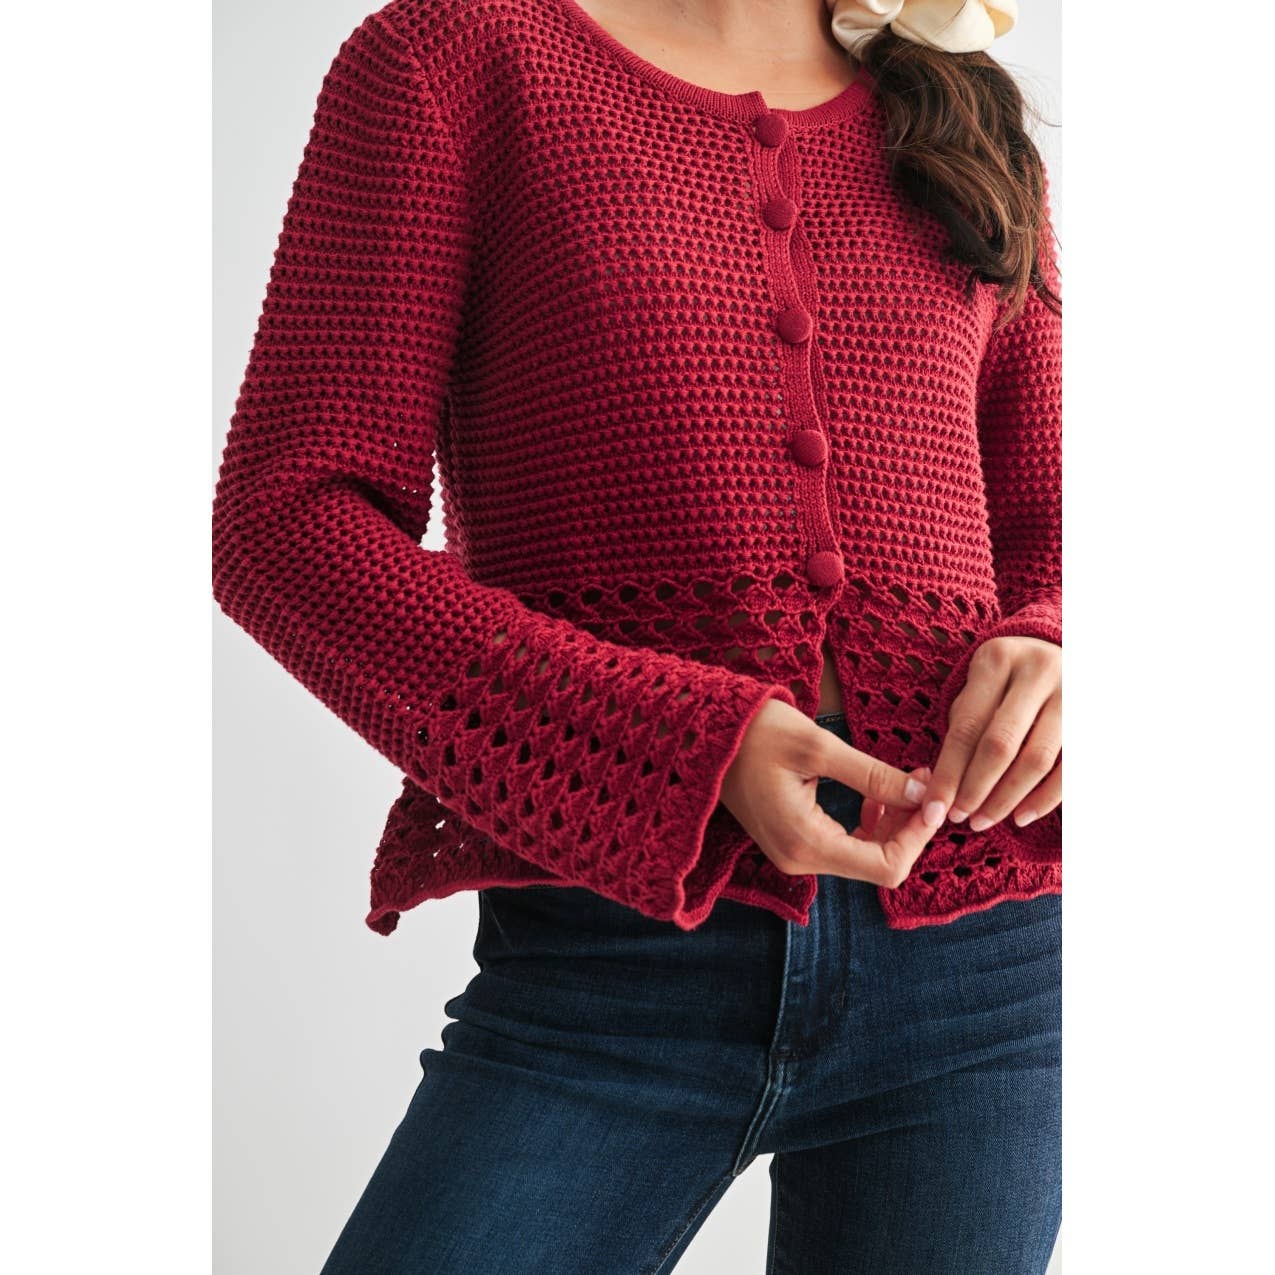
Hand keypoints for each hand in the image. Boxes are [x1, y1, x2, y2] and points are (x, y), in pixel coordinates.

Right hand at [719, 699, 946, 887]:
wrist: (702, 734)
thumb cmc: (754, 733)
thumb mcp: (818, 747)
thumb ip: (873, 775)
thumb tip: (924, 796)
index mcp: (806, 843)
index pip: (886, 866)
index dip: (918, 835)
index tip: (933, 796)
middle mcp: (800, 860)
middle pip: (879, 865)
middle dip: (909, 827)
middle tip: (922, 781)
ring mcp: (794, 854)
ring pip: (865, 857)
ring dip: (893, 824)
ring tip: (906, 782)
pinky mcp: (793, 841)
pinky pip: (846, 846)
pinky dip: (870, 825)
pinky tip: (876, 795)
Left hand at [924, 635, 1060, 831]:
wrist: (1063, 654)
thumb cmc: (1006, 681)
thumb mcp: (980, 687)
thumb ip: (964, 727)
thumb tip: (943, 789)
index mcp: (997, 658)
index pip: (966, 726)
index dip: (948, 774)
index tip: (932, 810)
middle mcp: (1038, 670)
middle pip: (1001, 744)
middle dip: (975, 789)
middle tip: (958, 819)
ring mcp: (1073, 693)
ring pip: (1036, 759)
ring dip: (1006, 799)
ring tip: (982, 821)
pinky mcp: (1096, 719)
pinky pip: (1070, 769)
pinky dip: (1044, 799)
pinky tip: (1020, 817)